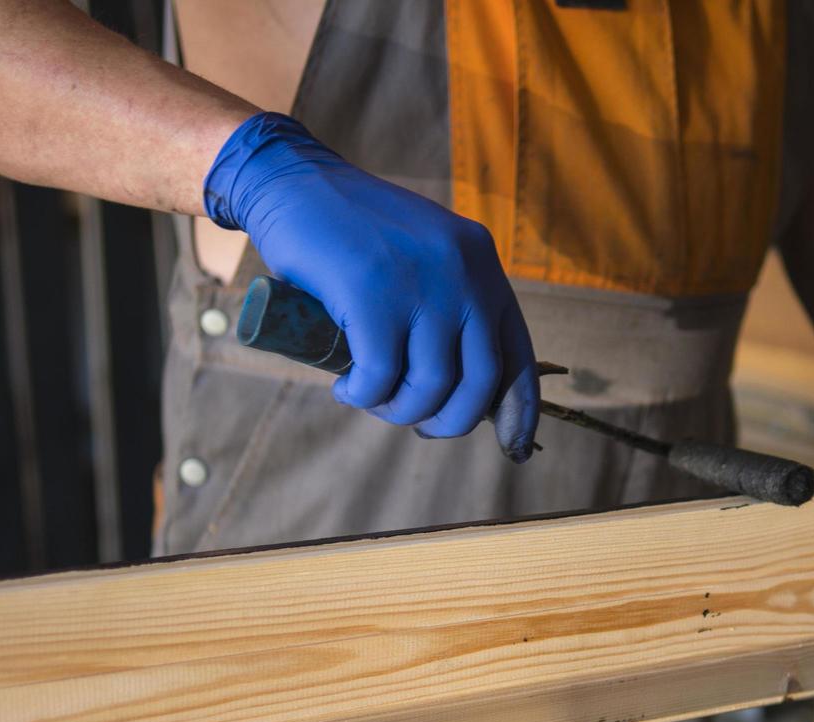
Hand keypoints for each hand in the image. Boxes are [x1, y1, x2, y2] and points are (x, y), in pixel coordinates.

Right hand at [203, 112, 539, 460]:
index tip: (510, 446)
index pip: (518, 355)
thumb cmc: (355, 234)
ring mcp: (421, 283)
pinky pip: (380, 377)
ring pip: (430, 387)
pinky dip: (363, 396)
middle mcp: (465, 274)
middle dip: (449, 421)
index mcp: (483, 268)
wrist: (294, 184)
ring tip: (372, 399)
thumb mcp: (425, 260)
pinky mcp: (373, 294)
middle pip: (480, 382)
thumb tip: (464, 390)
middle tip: (417, 424)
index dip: (519, 411)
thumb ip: (452, 305)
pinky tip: (347, 389)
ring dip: (398, 410)